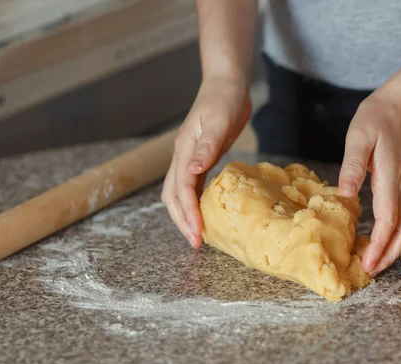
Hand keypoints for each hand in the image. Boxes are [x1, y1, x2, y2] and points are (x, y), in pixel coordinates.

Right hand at [161, 77, 251, 247]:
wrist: (226, 83)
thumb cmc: (224, 99)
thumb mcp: (219, 121)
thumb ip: (206, 146)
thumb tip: (192, 171)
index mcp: (185, 149)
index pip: (182, 188)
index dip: (188, 212)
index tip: (196, 233)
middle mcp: (183, 156)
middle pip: (173, 195)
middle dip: (182, 220)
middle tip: (195, 243)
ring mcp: (190, 157)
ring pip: (179, 192)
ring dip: (185, 214)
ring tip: (196, 234)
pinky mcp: (200, 157)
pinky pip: (191, 185)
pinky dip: (194, 202)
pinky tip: (204, 212)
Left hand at [338, 89, 400, 276]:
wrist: (400, 106)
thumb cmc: (376, 120)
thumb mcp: (358, 138)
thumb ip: (352, 166)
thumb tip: (345, 195)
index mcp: (389, 177)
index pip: (388, 219)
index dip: (380, 245)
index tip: (368, 264)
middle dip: (389, 255)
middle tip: (370, 273)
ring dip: (394, 248)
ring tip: (375, 264)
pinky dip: (395, 234)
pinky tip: (383, 241)